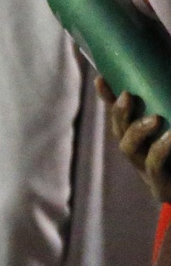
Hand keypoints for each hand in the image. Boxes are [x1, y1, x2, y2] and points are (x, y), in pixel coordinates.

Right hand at [102, 80, 170, 203]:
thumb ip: (166, 109)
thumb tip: (167, 85)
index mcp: (144, 142)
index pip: (119, 117)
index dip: (107, 98)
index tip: (101, 78)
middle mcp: (140, 156)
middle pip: (119, 132)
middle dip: (119, 113)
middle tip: (128, 95)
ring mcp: (148, 173)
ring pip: (128, 148)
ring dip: (137, 130)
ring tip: (155, 119)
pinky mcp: (161, 187)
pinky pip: (154, 164)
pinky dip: (160, 148)